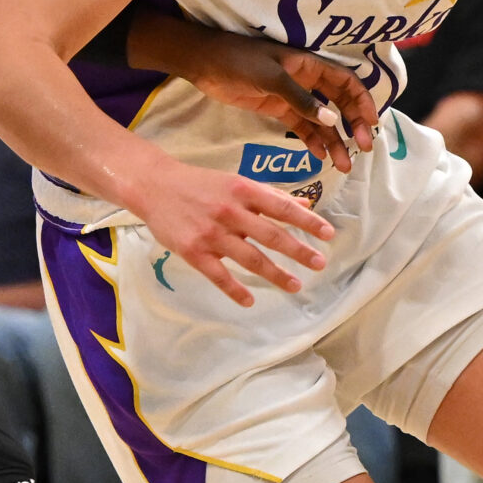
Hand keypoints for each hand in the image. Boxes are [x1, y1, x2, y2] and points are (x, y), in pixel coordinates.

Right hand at [126, 156, 333, 307]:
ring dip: (275, 274)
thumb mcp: (235, 182)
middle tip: (320, 263)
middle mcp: (229, 211)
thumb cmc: (199, 183)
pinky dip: (235, 290)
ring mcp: (211, 233)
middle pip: (271, 235)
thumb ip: (268, 195)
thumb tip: (304, 204)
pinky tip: (250, 300)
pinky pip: (218, 275)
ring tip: (295, 285)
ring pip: (249, 258)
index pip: (281, 207)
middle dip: (298, 250)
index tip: (328, 234)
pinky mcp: (193, 251)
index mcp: (242, 190)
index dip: (307, 221)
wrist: (154, 186)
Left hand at [127, 15, 376, 169]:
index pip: (347, 82)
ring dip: (335, 141)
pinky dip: (313, 141)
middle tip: (362, 149)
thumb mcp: (271, 77)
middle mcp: (306, 81)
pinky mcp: (277, 109)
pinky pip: (301, 127)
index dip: (363, 101)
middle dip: (354, 126)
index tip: (372, 124)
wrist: (204, 64)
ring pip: (321, 120)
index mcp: (309, 65)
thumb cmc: (238, 60)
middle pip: (339, 104)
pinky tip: (320, 157)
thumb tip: (332, 120)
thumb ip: (301, 99)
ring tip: (344, 166)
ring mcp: (292, 96)